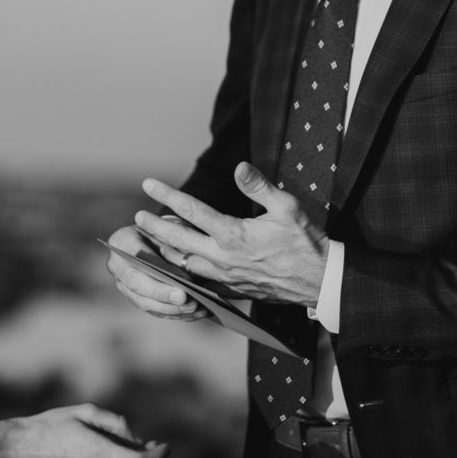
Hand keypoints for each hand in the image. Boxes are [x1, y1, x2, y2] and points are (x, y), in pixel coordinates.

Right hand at [5, 403, 168, 457]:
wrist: (22, 446)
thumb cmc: (53, 425)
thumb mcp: (86, 413)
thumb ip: (114, 424)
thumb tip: (137, 439)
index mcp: (99, 451)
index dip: (158, 456)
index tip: (165, 446)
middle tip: (157, 447)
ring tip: (139, 448)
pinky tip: (121, 454)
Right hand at [105, 224, 207, 320]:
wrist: (153, 235)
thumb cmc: (164, 228)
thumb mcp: (168, 228)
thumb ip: (173, 245)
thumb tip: (187, 274)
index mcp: (121, 242)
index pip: (138, 261)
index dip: (158, 273)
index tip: (183, 286)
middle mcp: (117, 265)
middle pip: (138, 286)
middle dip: (164, 296)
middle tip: (188, 300)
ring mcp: (123, 284)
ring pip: (145, 302)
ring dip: (172, 309)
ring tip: (196, 308)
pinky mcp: (134, 297)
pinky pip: (153, 310)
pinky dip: (175, 313)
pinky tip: (195, 313)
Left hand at [134, 162, 327, 306]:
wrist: (319, 281)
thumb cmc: (305, 241)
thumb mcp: (287, 207)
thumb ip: (259, 186)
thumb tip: (239, 167)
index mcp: (233, 235)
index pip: (191, 210)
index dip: (167, 195)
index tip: (148, 183)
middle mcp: (223, 258)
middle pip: (177, 240)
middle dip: (154, 226)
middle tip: (137, 216)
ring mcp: (224, 277)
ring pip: (184, 264)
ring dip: (166, 250)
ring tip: (154, 236)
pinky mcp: (231, 290)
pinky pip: (198, 281)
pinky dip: (183, 270)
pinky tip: (178, 263)